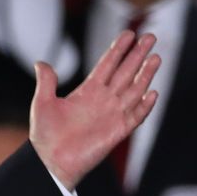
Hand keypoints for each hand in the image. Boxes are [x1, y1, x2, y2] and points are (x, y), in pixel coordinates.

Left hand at [30, 31, 160, 189]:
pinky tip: (152, 93)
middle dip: (137, 55)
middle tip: (150, 36)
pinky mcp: (118, 131)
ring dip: (146, 74)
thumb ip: (46, 82)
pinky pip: (135, 116)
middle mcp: (103, 100)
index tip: (128, 34)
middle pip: (125, 72)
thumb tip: (41, 62)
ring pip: (134, 90)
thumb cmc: (45, 135)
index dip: (118, 49)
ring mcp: (112, 114)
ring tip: (156, 57)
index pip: (107, 65)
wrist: (51, 161)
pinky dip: (144, 106)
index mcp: (87, 91)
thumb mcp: (42, 103)